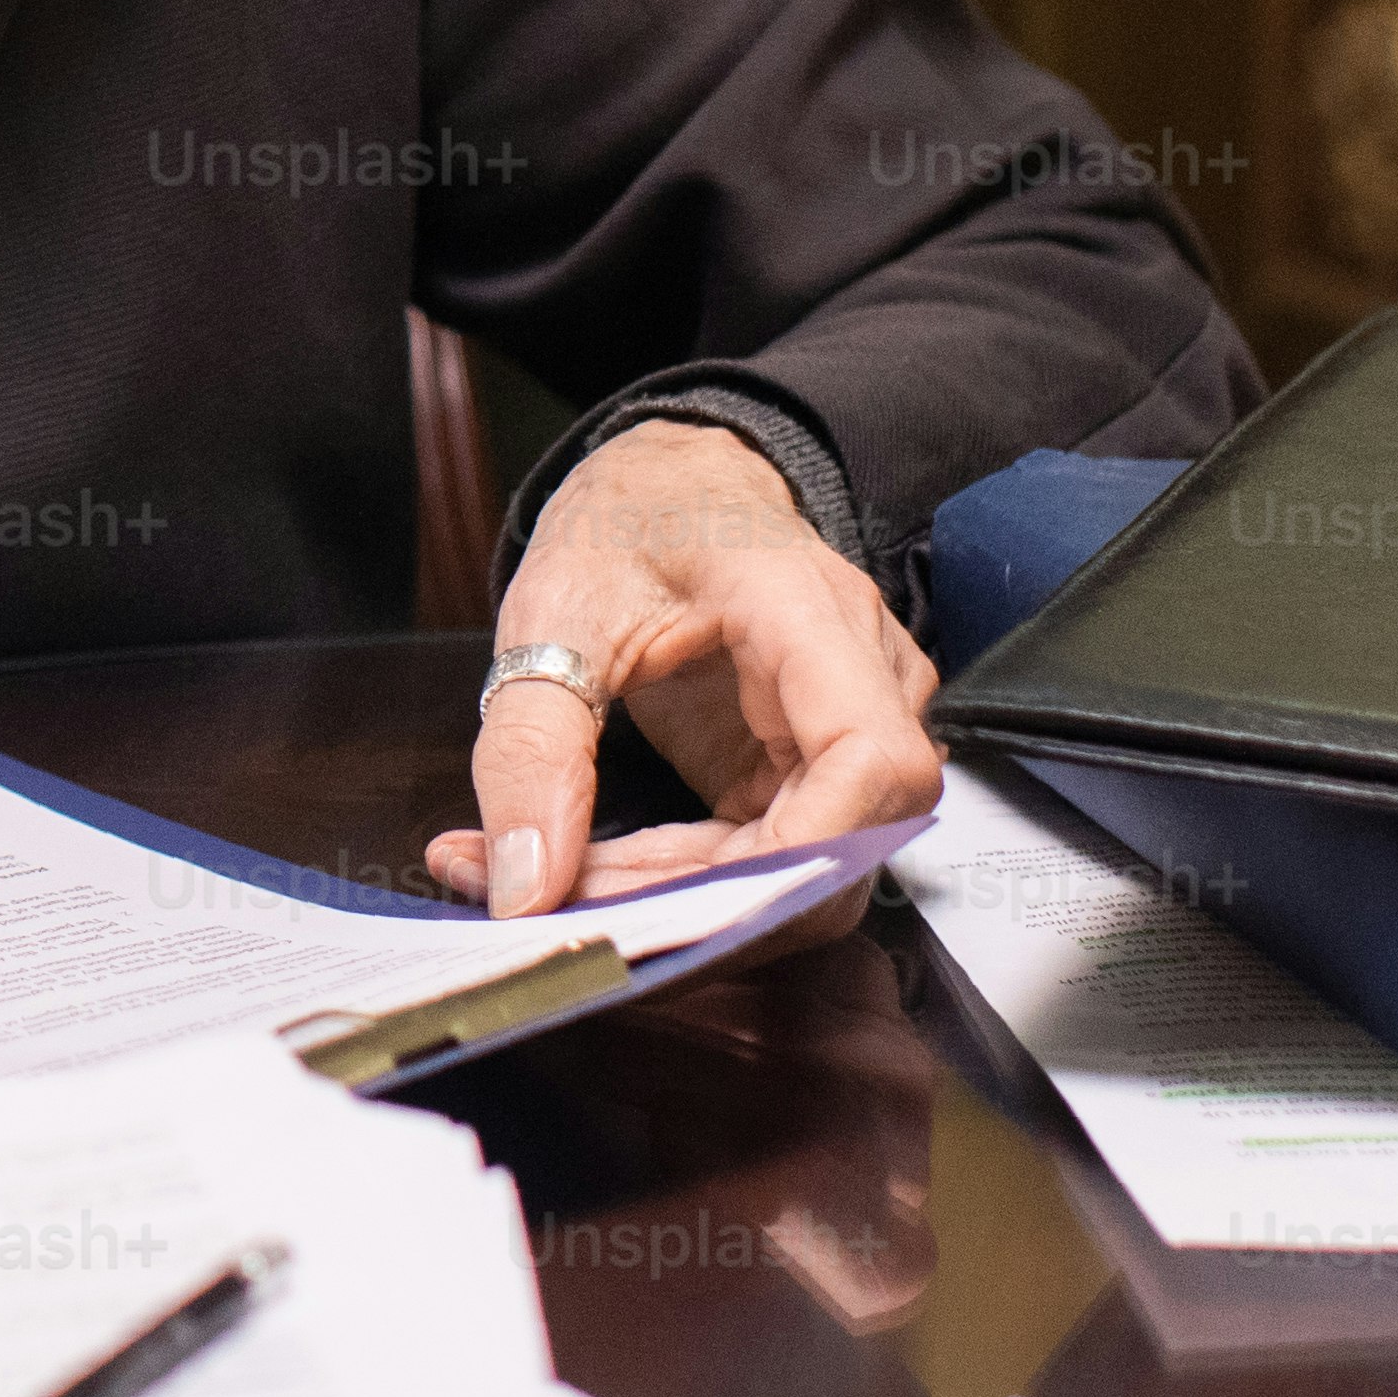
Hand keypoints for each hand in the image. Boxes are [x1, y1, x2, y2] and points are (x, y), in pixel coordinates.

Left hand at [440, 420, 936, 923]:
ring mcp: (851, 725)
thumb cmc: (627, 525)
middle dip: (721, 898)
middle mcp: (862, 673)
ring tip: (578, 885)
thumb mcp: (549, 617)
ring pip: (816, 866)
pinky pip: (781, 855)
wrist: (663, 489)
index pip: (870, 757)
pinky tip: (612, 870)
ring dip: (700, 900)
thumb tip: (527, 884)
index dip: (803, 850)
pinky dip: (698, 882)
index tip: (696, 904)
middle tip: (588, 907)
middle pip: (848, 838)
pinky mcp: (816, 766)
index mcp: (806, 609)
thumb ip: (532, 750)